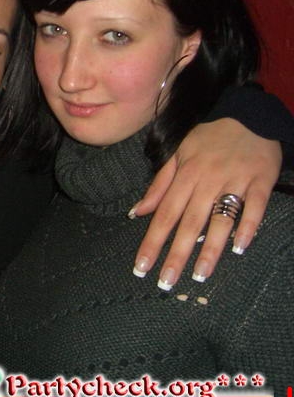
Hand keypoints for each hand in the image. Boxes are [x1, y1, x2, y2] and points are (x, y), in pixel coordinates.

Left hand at [131, 118, 281, 289]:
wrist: (247, 115)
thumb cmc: (208, 138)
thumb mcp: (177, 154)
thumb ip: (159, 185)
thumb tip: (136, 212)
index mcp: (185, 176)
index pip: (164, 215)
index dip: (152, 242)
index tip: (141, 266)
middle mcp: (207, 181)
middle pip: (189, 223)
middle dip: (176, 254)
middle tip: (166, 282)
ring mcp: (235, 181)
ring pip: (220, 219)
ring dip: (210, 249)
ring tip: (200, 275)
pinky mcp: (261, 182)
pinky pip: (254, 207)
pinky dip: (248, 226)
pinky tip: (240, 248)